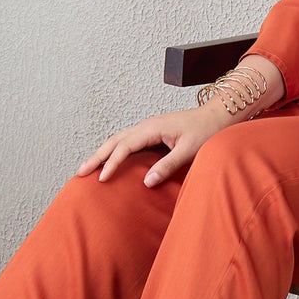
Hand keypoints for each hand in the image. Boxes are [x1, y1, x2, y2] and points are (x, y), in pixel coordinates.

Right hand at [76, 104, 232, 187]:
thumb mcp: (189, 152)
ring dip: (102, 153)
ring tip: (88, 168)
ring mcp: (148, 128)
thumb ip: (168, 166)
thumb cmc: (207, 132)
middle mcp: (146, 125)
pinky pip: (127, 141)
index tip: (101, 179)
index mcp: (152, 128)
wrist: (218, 117)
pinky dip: (114, 151)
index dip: (111, 163)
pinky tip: (110, 161)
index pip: (124, 147)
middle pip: (114, 141)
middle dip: (96, 157)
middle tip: (80, 173)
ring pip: (118, 140)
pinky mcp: (152, 133)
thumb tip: (146, 182)